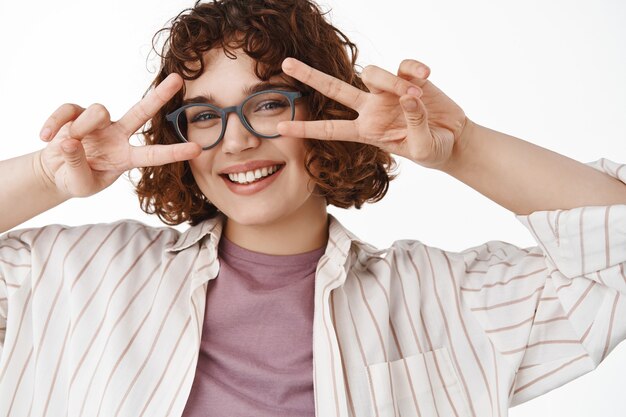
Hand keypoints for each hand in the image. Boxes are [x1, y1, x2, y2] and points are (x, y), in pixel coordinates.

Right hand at [37, 74, 200, 197]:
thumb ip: (77, 166)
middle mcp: (118, 135)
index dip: (175, 152)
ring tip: (65, 146)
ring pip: (98, 111)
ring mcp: (99, 123)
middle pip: (142, 111)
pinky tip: (44, 136)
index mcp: (127, 157)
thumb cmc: (77, 179)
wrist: (55, 172)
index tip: (197, 149)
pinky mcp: (77, 114)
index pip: (154, 154)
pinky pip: (69, 110)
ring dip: (80, 128)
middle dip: (160, 95)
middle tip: (178, 79)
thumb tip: (70, 141)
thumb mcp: (80, 184)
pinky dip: (54, 123)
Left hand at [277, 57, 470, 168]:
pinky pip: (403, 65)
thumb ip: (415, 125)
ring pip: (372, 74)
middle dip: (311, 76)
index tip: (279, 127)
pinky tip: (426, 75)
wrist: (454, 139)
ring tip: (416, 97)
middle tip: (287, 63)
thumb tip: (408, 97)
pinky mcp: (408, 77)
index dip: (305, 129)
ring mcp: (387, 91)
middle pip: (334, 89)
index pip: (330, 129)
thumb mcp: (422, 148)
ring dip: (391, 82)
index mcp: (366, 131)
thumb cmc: (433, 150)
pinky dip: (413, 68)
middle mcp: (371, 108)